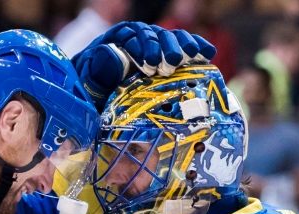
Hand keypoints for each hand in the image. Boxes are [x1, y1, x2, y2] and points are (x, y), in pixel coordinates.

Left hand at [72, 22, 215, 111]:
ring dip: (182, 46)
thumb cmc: (96, 88)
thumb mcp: (91, 81)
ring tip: (190, 57)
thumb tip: (109, 53)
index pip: (132, 37)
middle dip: (164, 48)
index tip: (150, 63)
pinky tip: (208, 53)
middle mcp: (138, 36)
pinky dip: (197, 46)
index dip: (143, 48)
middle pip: (154, 35)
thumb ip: (99, 69)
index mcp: (117, 40)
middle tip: (172, 63)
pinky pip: (184, 43)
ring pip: (170, 38)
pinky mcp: (170, 52)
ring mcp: (156, 43)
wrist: (102, 94)